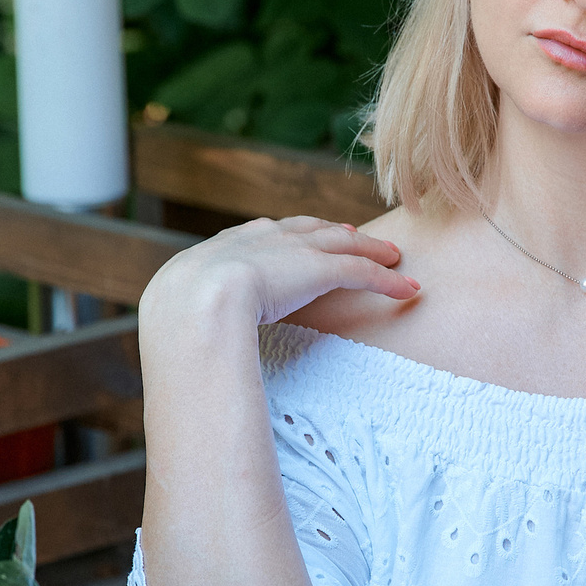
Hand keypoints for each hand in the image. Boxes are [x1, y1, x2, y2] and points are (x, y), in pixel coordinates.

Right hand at [141, 216, 418, 330]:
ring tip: (390, 254)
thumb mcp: (177, 316)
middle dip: (330, 230)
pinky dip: (387, 281)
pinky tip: (409, 289)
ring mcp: (289, 252)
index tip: (300, 236)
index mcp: (224, 248)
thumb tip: (179, 356)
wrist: (193, 303)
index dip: (286, 235)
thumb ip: (189, 328)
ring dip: (368, 249)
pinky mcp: (318, 269)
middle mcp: (259, 240)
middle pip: (306, 229)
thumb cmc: (177, 320)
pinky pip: (362, 272)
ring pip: (341, 244)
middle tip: (351, 233)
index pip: (262, 234)